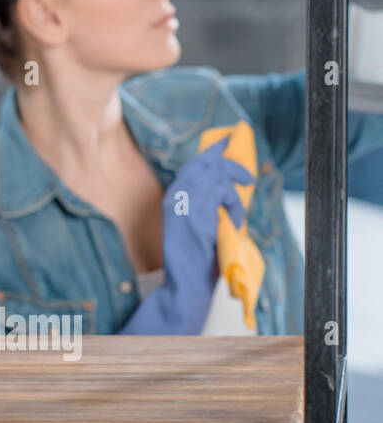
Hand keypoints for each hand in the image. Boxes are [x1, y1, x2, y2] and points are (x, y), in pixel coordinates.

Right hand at [120, 136, 253, 334]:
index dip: (212, 152)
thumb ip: (205, 204)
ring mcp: (185, 201)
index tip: (228, 140)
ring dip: (234, 194)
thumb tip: (229, 187)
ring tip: (236, 213)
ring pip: (218, 177)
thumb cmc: (194, 257)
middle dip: (230, 165)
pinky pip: (224, 193)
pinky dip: (234, 204)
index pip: (194, 164)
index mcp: (174, 196)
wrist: (184, 281)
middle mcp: (176, 194)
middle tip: (247, 177)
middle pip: (207, 163)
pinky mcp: (197, 211)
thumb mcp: (197, 223)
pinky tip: (233, 220)